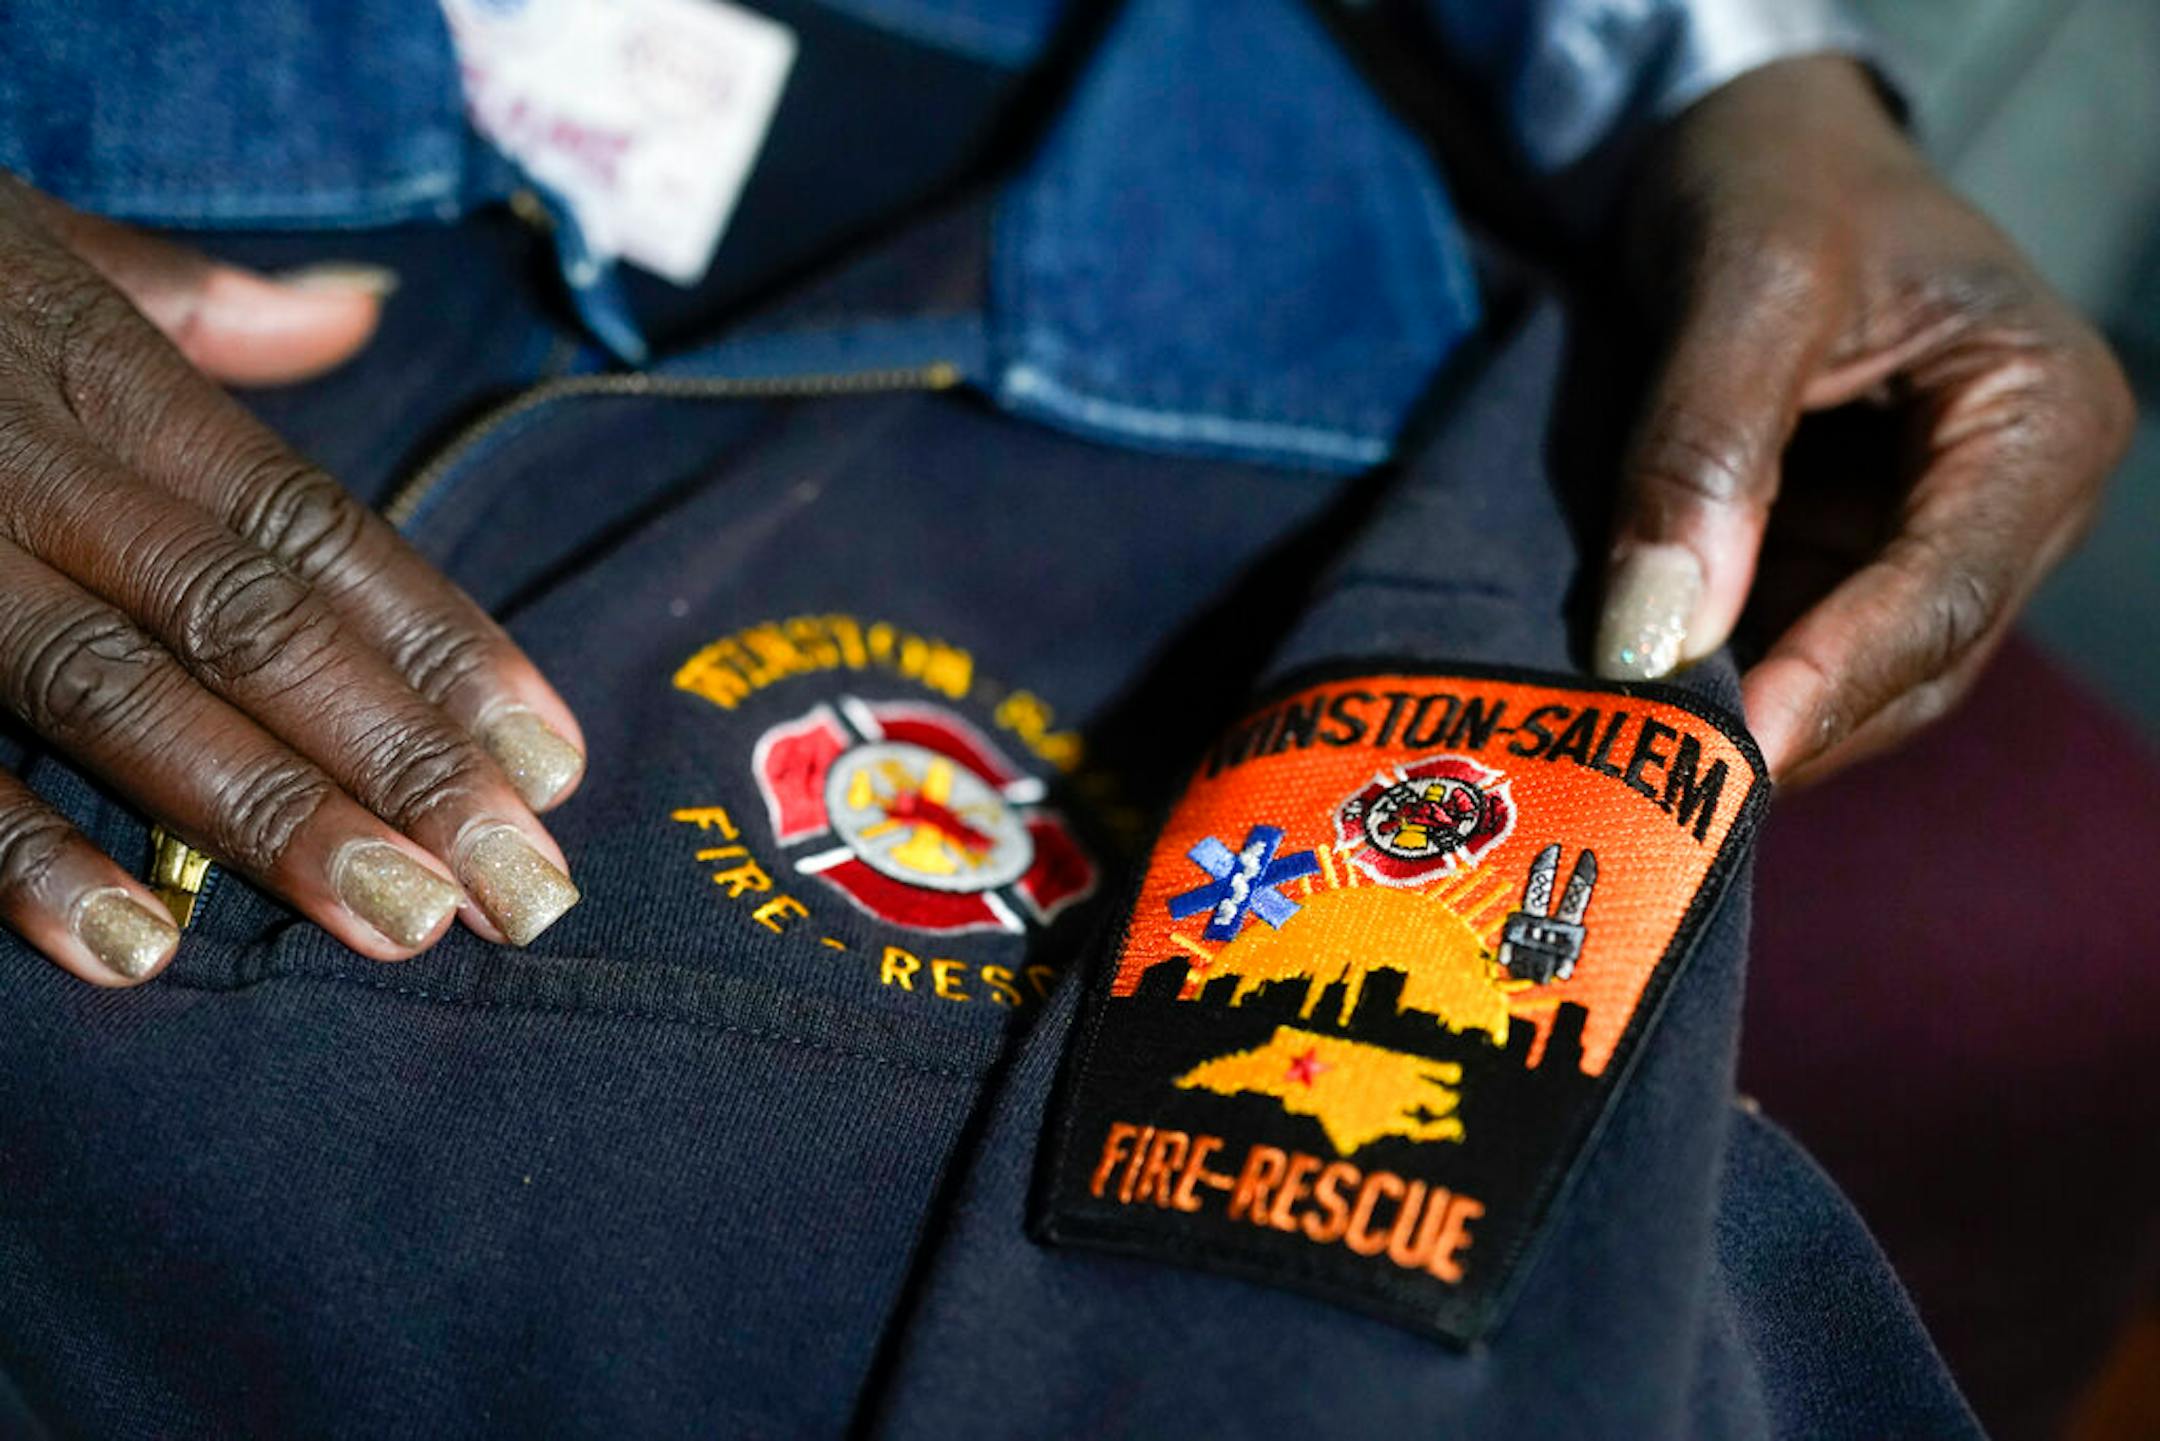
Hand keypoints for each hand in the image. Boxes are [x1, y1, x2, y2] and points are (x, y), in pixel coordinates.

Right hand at [0, 173, 584, 985]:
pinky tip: (136, 947)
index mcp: (114, 392)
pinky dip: (19, 851)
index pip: (318, 536)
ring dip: (267, 815)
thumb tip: (355, 307)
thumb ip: (199, 306)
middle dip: (403, 763)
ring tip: (400, 922)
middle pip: (256, 627)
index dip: (444, 650)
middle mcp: (41, 471)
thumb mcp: (41, 249)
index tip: (557, 765)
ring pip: (116, 691)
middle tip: (528, 891)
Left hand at [1593, 57, 2134, 783]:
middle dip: (1785, 724)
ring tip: (1629, 762)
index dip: (1833, 684)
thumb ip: (1704, 452)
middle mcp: (2009, 501)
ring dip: (1745, 719)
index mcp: (2041, 420)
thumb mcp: (1742, 282)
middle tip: (1654, 788)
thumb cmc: (1772, 180)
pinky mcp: (1848, 554)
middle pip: (1908, 663)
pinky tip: (1635, 709)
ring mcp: (1927, 538)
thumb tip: (1657, 640)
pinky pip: (1791, 646)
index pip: (1944, 594)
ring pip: (1847, 677)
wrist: (1745, 145)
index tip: (1726, 756)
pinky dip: (1721, 681)